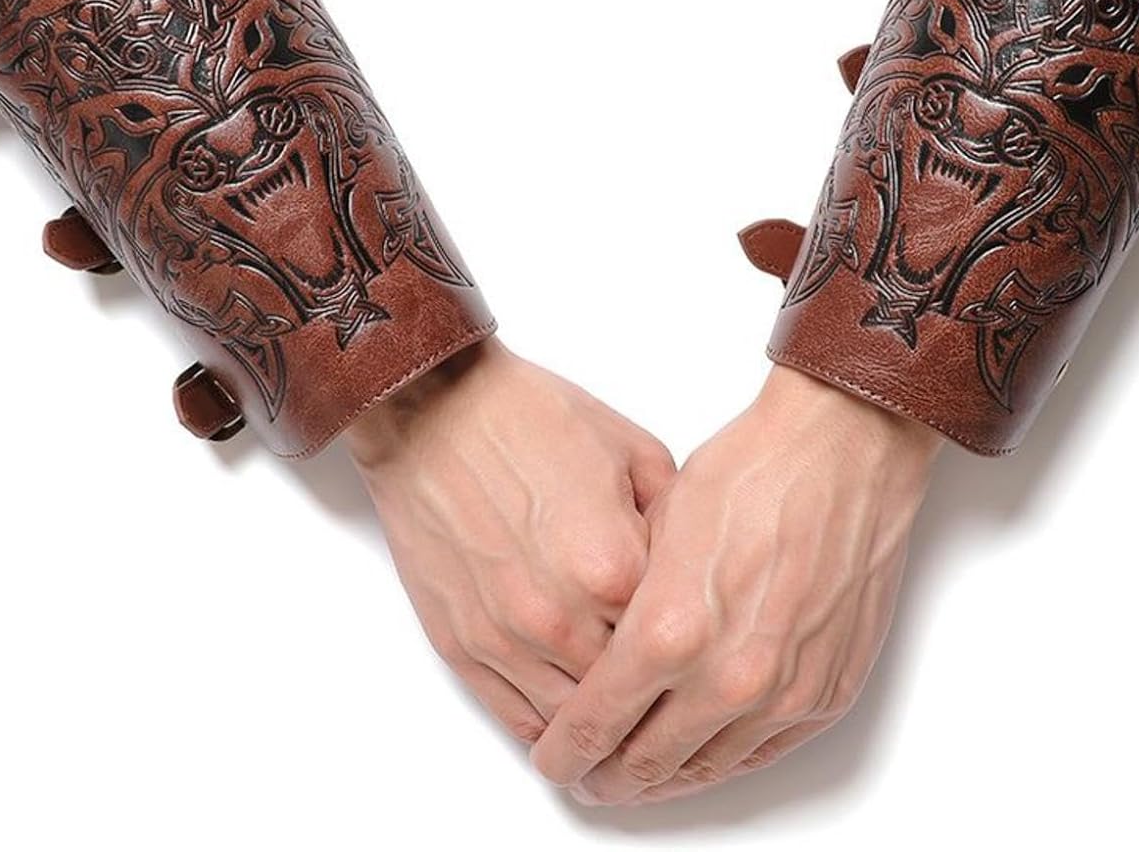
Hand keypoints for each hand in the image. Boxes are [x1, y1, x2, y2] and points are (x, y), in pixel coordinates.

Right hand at [343, 338, 675, 743]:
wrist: (436, 410)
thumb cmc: (530, 419)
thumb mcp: (635, 450)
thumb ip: (676, 519)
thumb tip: (697, 569)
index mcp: (616, 567)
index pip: (676, 643)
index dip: (692, 647)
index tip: (703, 649)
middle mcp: (563, 616)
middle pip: (628, 694)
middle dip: (652, 694)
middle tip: (671, 694)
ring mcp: (508, 638)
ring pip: (573, 722)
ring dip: (601, 725)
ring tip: (623, 718)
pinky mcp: (463, 645)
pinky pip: (515, 718)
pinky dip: (549, 728)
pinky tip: (569, 719)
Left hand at [530, 365, 940, 802]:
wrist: (840, 453)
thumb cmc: (750, 473)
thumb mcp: (654, 532)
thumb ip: (626, 606)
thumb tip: (603, 652)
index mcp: (668, 632)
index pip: (594, 724)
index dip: (565, 750)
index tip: (553, 756)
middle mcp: (725, 679)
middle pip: (645, 763)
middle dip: (606, 775)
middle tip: (586, 774)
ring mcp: (782, 695)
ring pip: (705, 769)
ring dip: (663, 778)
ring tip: (635, 772)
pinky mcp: (826, 694)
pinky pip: (762, 752)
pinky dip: (722, 758)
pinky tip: (698, 751)